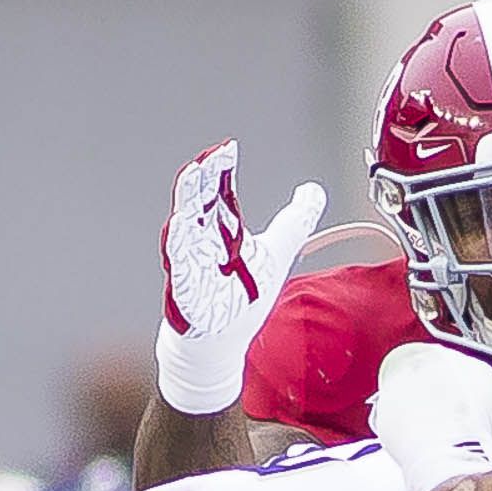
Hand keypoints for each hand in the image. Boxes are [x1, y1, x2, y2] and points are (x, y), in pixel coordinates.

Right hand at [155, 140, 326, 414]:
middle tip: (206, 160)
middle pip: (198, 206)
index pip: (219, 193)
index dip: (221, 170)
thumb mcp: (277, 252)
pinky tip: (178, 235)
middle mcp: (203, 244)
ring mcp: (191, 268)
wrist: (219, 341)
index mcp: (222, 230)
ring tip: (187, 188)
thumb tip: (312, 191)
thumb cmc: (241, 297)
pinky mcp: (185, 295)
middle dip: (199, 182)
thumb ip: (296, 220)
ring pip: (184, 233)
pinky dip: (179, 256)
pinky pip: (179, 273)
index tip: (227, 148)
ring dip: (184, 210)